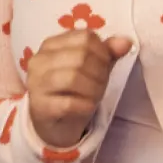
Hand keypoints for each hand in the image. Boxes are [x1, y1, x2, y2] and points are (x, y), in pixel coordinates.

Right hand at [27, 30, 132, 148]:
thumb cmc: (73, 92)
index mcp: (51, 45)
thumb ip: (107, 53)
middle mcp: (39, 60)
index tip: (104, 67)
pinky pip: (69, 103)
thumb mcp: (91, 70)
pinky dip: (85, 105)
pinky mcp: (40, 106)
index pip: (85, 37)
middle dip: (100, 73)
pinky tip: (87, 107)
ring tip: (95, 97)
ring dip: (93, 89)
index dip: (103, 52)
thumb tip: (126, 42)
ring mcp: (36, 83)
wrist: (53, 125)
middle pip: (80, 56)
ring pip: (73, 77)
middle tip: (101, 85)